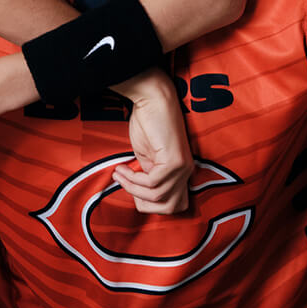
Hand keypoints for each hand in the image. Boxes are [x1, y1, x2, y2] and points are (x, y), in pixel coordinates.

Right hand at [113, 71, 192, 214]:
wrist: (151, 100)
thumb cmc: (147, 124)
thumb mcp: (147, 159)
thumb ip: (149, 177)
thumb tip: (139, 195)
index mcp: (182, 172)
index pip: (176, 205)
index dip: (152, 205)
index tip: (133, 190)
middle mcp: (187, 172)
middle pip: (170, 207)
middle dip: (144, 203)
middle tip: (127, 187)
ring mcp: (182, 167)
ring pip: (157, 196)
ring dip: (132, 188)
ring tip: (119, 174)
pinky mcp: (174, 161)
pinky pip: (152, 183)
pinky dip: (133, 179)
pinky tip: (123, 168)